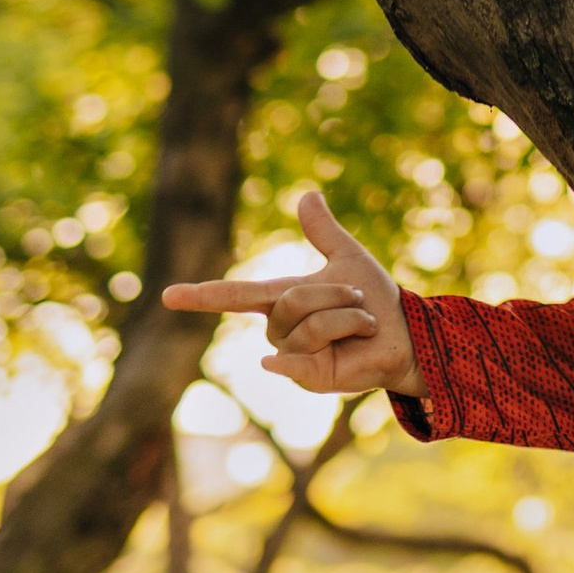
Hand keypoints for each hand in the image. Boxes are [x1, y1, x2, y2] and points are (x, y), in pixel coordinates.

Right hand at [161, 186, 418, 398]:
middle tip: (360, 302)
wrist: (406, 333)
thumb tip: (307, 194)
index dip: (201, 295)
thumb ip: (323, 231)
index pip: (235, 295)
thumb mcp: (347, 258)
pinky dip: (291, 360)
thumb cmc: (376, 300)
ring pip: (307, 326)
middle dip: (335, 294)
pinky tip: (282, 362)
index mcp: (282, 299)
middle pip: (290, 301)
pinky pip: (294, 361)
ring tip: (363, 325)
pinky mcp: (309, 378)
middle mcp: (281, 329)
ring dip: (348, 317)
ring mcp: (292, 357)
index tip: (167, 296)